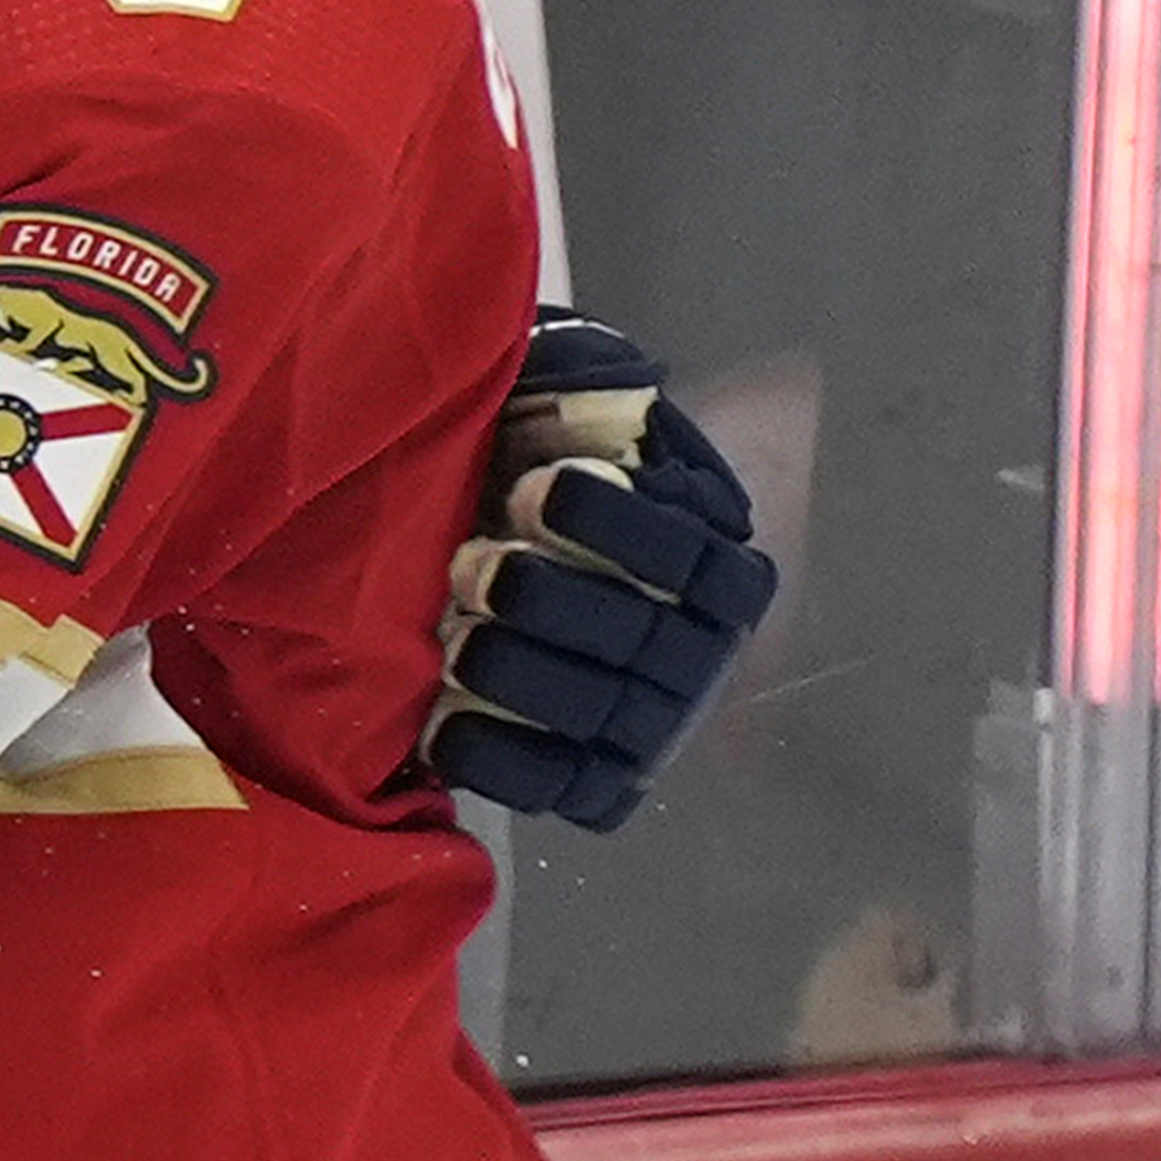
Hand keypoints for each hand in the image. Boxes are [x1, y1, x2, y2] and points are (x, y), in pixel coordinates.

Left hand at [423, 309, 780, 832]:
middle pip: (641, 637)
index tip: (538, 489)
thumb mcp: (565, 399)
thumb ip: (583, 378)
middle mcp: (701, 647)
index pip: (684, 550)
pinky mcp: (597, 777)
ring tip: (458, 643)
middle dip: (552, 603)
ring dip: (524, 680)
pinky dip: (506, 762)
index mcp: (715, 555)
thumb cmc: (537, 463)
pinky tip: (446, 727)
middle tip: (475, 568)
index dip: (613, 525)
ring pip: (601, 716)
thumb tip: (608, 373)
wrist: (509, 551)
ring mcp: (652, 721)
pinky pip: (563, 787)